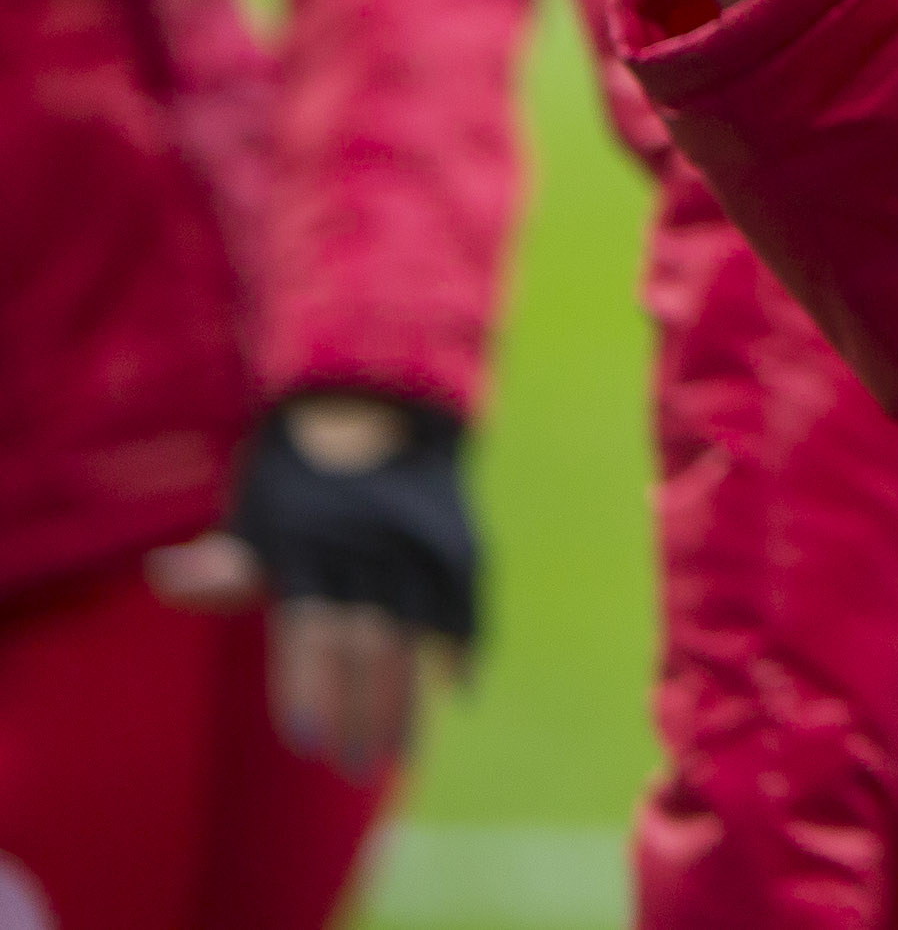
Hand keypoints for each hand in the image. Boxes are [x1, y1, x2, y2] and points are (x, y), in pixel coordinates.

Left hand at [149, 395, 451, 780]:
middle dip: (361, 711)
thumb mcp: (255, 507)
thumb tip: (167, 578)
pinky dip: (465, 644)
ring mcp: (417, 544)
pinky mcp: (457, 538)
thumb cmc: (301, 464)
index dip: (308, 683)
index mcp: (309, 545)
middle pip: (368, 644)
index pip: (310, 629)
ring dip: (409, 698)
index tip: (304, 737)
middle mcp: (367, 549)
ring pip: (416, 634)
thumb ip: (225, 560)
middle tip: (356, 768)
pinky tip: (461, 688)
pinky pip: (464, 600)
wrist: (382, 395)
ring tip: (402, 753)